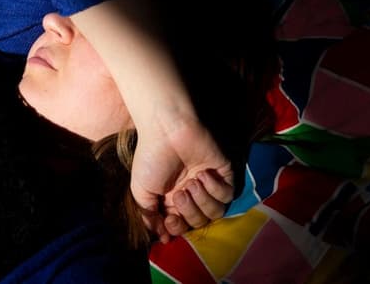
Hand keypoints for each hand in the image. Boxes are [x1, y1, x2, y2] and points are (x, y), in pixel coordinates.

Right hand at [130, 115, 234, 242]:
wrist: (165, 130)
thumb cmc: (151, 157)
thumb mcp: (141, 191)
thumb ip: (149, 216)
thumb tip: (162, 238)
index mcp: (171, 200)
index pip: (181, 226)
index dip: (177, 228)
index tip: (169, 219)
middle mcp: (191, 193)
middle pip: (199, 222)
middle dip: (189, 213)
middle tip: (179, 193)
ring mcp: (208, 183)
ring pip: (216, 212)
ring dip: (202, 202)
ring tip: (191, 183)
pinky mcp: (222, 172)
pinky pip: (227, 194)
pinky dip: (215, 189)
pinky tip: (203, 175)